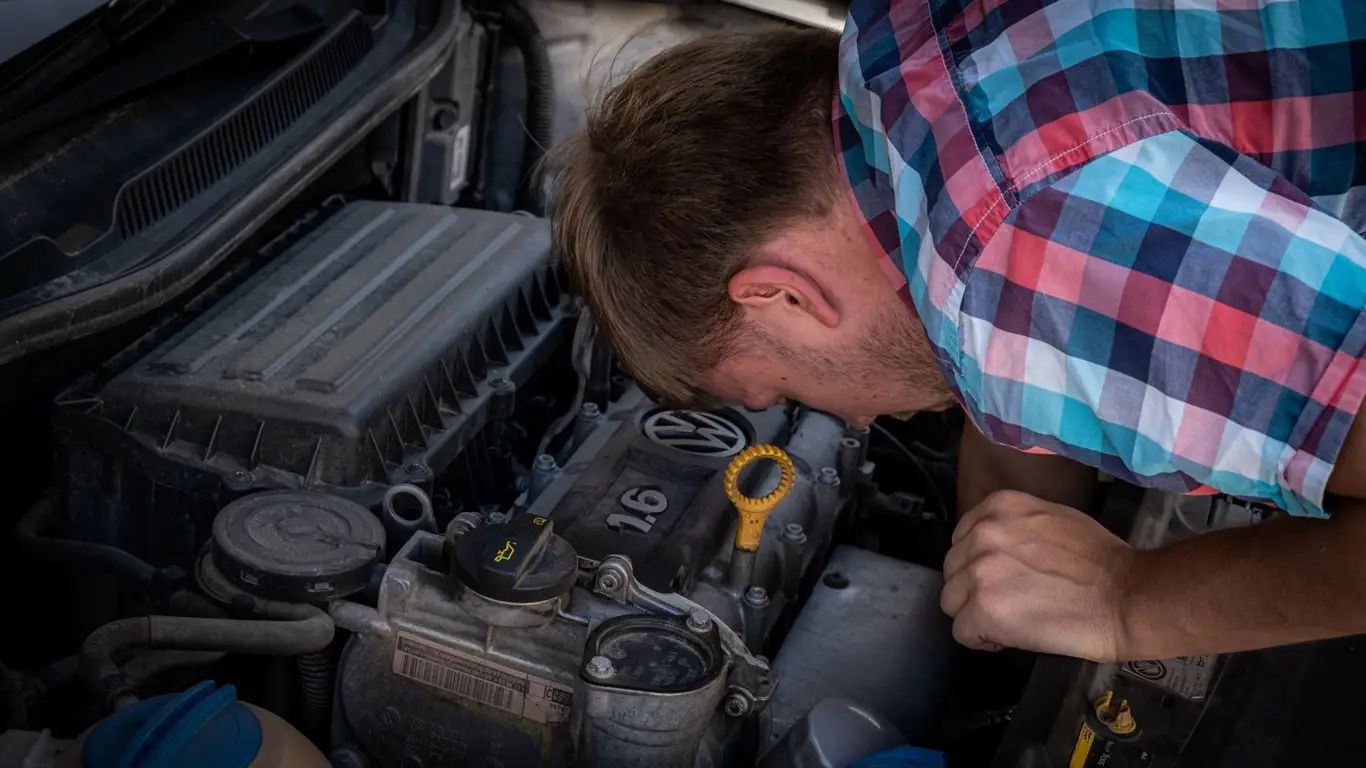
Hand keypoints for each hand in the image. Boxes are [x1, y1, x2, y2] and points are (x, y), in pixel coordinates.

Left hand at [941, 491, 1135, 660]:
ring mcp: (980, 571)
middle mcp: (983, 534)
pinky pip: (962, 632)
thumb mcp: (1050, 520)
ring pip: (951, 603)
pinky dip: (984, 640)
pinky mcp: (984, 608)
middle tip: (1014, 603)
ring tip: (1014, 620)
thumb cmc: (1102, 562)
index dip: (980, 566)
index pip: (961, 541)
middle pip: (953, 572)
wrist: (1128, 595)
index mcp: (998, 507)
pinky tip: (1013, 636)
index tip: (1005, 579)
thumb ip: (1012, 528)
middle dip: (976, 591)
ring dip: (977, 616)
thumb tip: (992, 552)